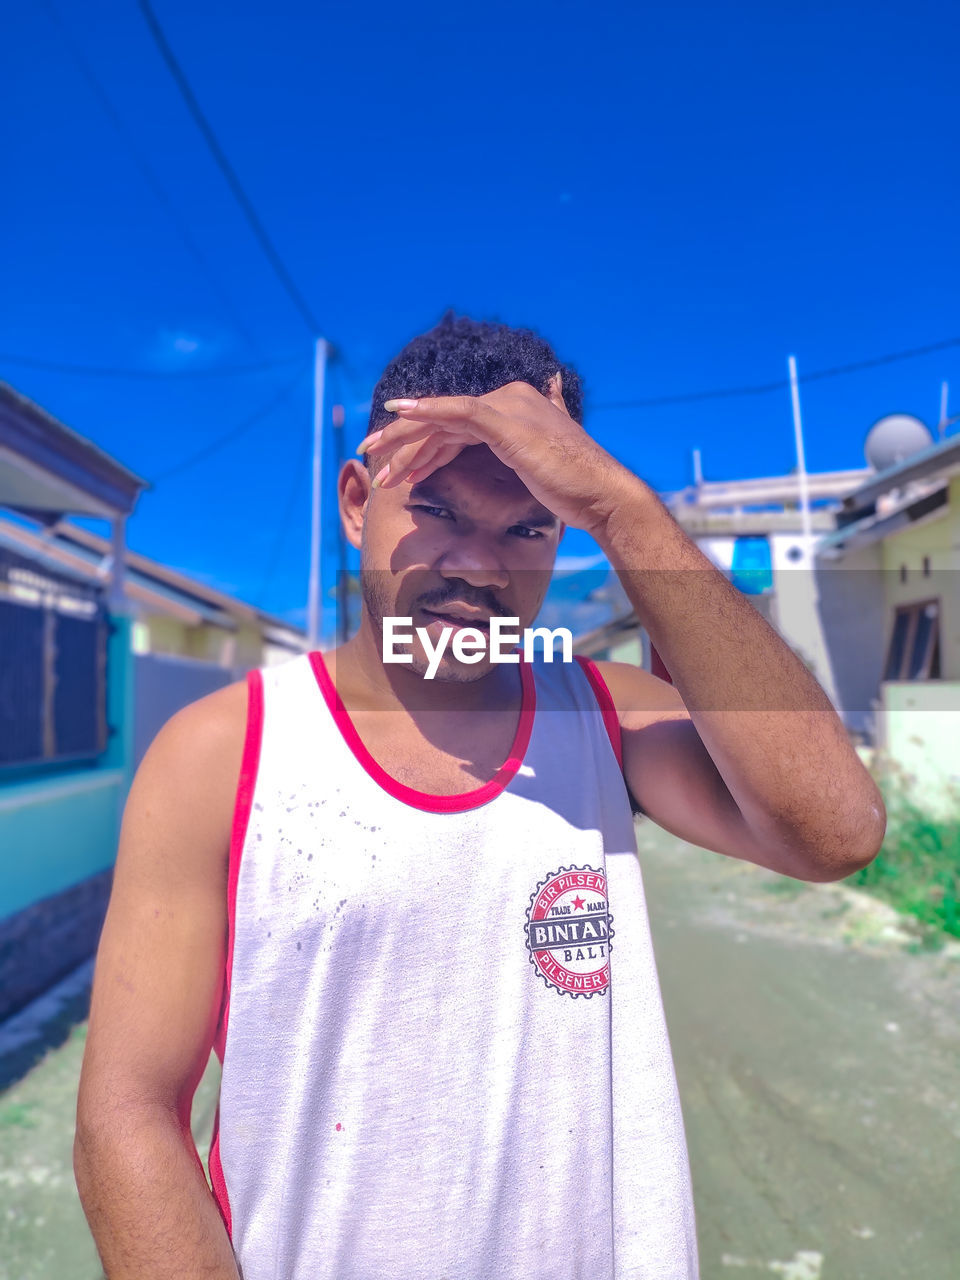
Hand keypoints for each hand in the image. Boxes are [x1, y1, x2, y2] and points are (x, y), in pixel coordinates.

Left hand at [355, 378, 634, 534]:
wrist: (601, 495)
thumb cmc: (576, 487)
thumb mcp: (550, 457)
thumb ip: (544, 426)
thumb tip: (550, 396)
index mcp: (514, 407)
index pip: (456, 423)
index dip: (424, 444)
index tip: (398, 465)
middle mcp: (509, 399)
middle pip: (443, 420)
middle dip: (404, 440)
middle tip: (371, 455)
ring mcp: (507, 407)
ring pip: (442, 419)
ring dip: (405, 440)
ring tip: (375, 458)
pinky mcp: (505, 421)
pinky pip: (456, 412)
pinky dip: (426, 411)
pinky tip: (398, 415)